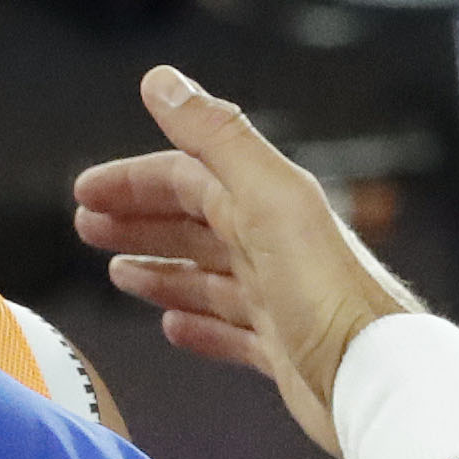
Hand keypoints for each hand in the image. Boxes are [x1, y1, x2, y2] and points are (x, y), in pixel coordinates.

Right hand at [71, 67, 425, 455]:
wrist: (371, 378)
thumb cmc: (327, 292)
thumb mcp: (266, 198)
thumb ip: (217, 137)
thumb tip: (163, 81)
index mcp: (268, 202)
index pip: (188, 176)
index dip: (135, 179)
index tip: (87, 189)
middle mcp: (273, 245)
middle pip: (193, 221)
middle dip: (138, 219)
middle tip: (88, 226)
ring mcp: (277, 298)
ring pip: (206, 275)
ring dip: (158, 268)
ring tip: (118, 273)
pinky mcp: (281, 348)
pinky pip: (229, 330)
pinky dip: (196, 325)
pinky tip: (173, 326)